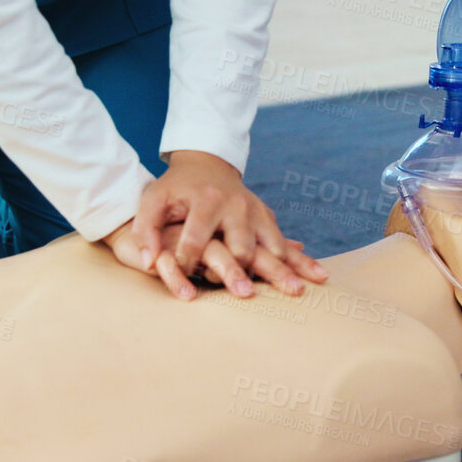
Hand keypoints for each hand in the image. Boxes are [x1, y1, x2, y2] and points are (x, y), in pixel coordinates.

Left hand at [104, 151, 325, 299]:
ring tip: (296, 291)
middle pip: (242, 247)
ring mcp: (256, 212)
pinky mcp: (267, 217)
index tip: (184, 281)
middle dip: (244, 272)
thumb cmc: (175, 189)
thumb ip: (146, 229)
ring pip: (271, 246)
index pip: (197, 239)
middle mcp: (236, 206)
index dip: (187, 262)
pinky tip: (315, 276)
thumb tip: (147, 264)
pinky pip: (284, 242)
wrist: (206, 166)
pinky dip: (300, 259)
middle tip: (246, 295)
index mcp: (206, 201)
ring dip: (283, 269)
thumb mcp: (153, 200)